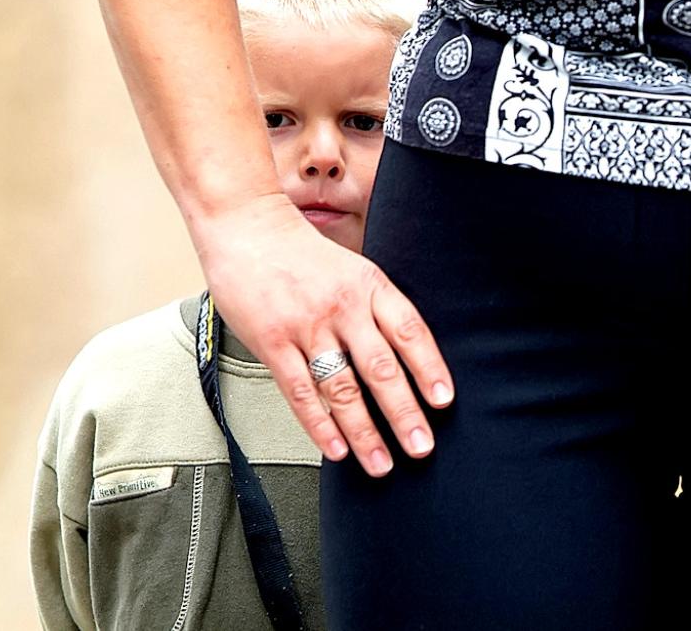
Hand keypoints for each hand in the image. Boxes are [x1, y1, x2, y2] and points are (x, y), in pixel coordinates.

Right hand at [193, 193, 453, 476]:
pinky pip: (300, 391)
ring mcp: (306, 326)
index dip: (429, 368)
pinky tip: (336, 451)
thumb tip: (406, 355)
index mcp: (370, 285)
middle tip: (421, 448)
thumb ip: (376, 307)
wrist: (246, 225)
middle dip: (405, 413)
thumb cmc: (303, 253)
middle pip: (381, 368)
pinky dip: (319, 425)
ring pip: (342, 388)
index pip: (409, 331)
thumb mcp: (353, 268)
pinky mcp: (272, 342)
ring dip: (364, 432)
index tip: (444, 402)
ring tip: (382, 465)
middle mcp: (343, 307)